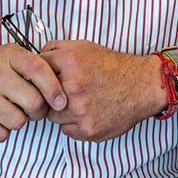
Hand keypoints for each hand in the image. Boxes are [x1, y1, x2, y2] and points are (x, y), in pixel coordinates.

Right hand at [0, 44, 66, 142]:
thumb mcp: (10, 56)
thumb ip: (35, 68)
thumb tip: (63, 94)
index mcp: (8, 55)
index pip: (39, 69)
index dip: (54, 88)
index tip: (61, 102)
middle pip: (34, 103)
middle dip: (38, 110)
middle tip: (31, 107)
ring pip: (18, 122)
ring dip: (18, 120)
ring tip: (8, 109)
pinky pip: (0, 135)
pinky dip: (2, 130)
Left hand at [39, 40, 165, 141]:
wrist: (143, 85)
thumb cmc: (114, 66)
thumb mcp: (85, 46)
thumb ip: (57, 48)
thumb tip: (35, 55)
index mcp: (69, 62)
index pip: (34, 71)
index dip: (38, 77)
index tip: (43, 81)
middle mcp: (72, 85)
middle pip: (40, 97)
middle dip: (49, 96)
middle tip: (65, 93)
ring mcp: (80, 109)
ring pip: (52, 116)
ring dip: (61, 112)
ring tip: (80, 102)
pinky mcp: (87, 129)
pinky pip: (66, 130)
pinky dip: (74, 125)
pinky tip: (88, 113)